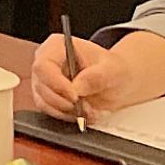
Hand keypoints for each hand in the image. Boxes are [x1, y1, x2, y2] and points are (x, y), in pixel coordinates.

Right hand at [27, 27, 164, 119]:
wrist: (124, 81)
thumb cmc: (119, 69)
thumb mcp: (114, 69)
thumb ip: (97, 76)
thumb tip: (79, 85)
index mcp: (58, 47)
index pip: (43, 65)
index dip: (55, 82)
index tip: (73, 95)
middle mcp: (49, 62)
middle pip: (40, 85)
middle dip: (64, 100)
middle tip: (85, 106)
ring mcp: (48, 81)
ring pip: (43, 101)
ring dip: (66, 111)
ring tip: (89, 110)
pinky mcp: (52, 98)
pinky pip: (50, 112)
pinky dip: (67, 117)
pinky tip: (84, 113)